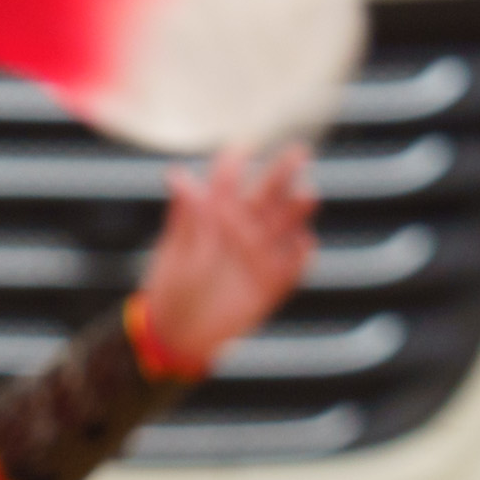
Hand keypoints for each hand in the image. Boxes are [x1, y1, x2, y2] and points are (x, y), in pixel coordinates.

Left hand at [134, 142, 315, 374]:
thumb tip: (177, 174)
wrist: (177, 334)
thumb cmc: (171, 287)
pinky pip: (294, 265)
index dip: (236, 163)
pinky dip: (301, 254)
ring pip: (286, 224)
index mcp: (216, 217)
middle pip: (267, 195)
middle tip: (299, 152)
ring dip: (298, 208)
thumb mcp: (177, 250)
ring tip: (307, 192)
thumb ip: (186, 216)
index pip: (229, 182)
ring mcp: (260, 254)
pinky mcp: (272, 282)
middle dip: (283, 173)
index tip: (243, 146)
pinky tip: (304, 241)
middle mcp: (243, 229)